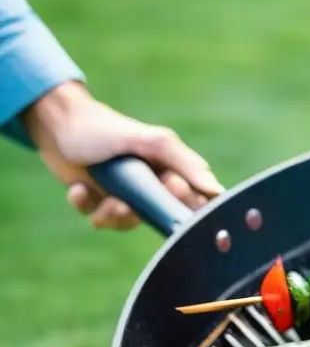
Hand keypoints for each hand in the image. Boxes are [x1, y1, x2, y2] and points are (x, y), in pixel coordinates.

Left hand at [22, 82, 223, 230]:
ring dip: (111, 214)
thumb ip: (185, 163)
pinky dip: (86, 205)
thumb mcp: (151, 141)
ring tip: (99, 197)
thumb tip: (216, 190)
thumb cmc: (105, 127)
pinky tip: (77, 188)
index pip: (194, 199)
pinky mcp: (98, 199)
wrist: (55, 123)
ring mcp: (125, 193)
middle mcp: (151, 184)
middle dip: (140, 214)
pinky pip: (98, 217)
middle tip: (123, 203)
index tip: (172, 205)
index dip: (186, 209)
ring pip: (127, 222)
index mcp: (170, 169)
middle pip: (159, 218)